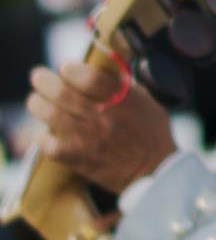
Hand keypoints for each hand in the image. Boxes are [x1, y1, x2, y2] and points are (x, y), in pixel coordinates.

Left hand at [26, 60, 176, 196]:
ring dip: (37, 103)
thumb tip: (100, 69)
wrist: (155, 171)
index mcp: (121, 99)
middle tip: (39, 77)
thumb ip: (122, 85)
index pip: (86, 77)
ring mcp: (87, 137)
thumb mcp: (145, 101)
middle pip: (60, 92)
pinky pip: (48, 144)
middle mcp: (101, 116)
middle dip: (43, 80)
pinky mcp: (77, 158)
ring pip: (49, 114)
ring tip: (37, 101)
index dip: (70, 69)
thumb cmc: (151, 134)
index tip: (66, 67)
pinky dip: (42, 136)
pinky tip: (46, 133)